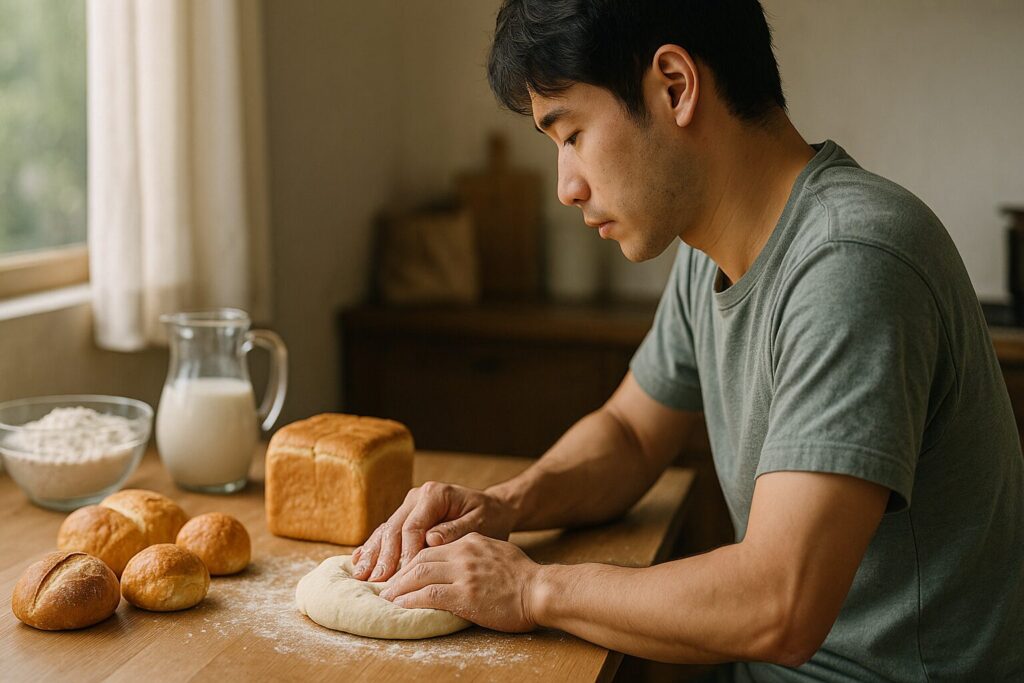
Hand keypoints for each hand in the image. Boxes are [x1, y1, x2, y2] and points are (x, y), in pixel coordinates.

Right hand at [351, 481, 515, 581]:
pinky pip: (386, 533)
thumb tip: (431, 540)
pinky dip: (372, 548)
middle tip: (376, 581)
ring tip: (361, 576)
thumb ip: (456, 530)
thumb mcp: (480, 524)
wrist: (493, 509)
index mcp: (434, 495)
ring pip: (385, 531)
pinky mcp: (406, 518)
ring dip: (373, 554)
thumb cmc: (490, 517)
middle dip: (384, 556)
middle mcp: (417, 497)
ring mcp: (409, 507)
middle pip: (394, 528)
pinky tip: (358, 562)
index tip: (404, 575)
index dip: (406, 552)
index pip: (413, 526)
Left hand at [379, 532, 540, 632]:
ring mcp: (464, 573)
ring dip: (399, 588)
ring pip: (419, 575)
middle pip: (420, 559)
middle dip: (400, 574)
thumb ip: (475, 553)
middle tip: (386, 587)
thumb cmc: (523, 576)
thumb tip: (458, 564)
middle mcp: (464, 552)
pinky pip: (429, 595)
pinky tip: (401, 606)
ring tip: (387, 598)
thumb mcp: (496, 552)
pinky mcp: (466, 595)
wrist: (541, 589)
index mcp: (470, 540)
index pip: (431, 547)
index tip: (401, 573)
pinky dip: (410, 601)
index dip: (411, 561)